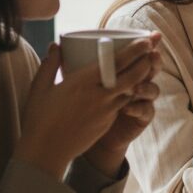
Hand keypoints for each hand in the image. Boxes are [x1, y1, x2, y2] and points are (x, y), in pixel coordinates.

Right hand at [15, 36, 159, 177]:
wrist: (47, 151)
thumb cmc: (39, 118)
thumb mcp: (40, 87)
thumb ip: (50, 64)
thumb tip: (55, 45)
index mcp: (83, 82)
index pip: (116, 62)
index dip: (135, 51)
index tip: (146, 41)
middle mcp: (99, 95)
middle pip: (133, 76)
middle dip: (146, 62)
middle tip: (153, 51)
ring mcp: (106, 111)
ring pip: (131, 91)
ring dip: (141, 79)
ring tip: (148, 66)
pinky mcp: (108, 122)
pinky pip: (123, 104)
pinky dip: (130, 94)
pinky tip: (132, 87)